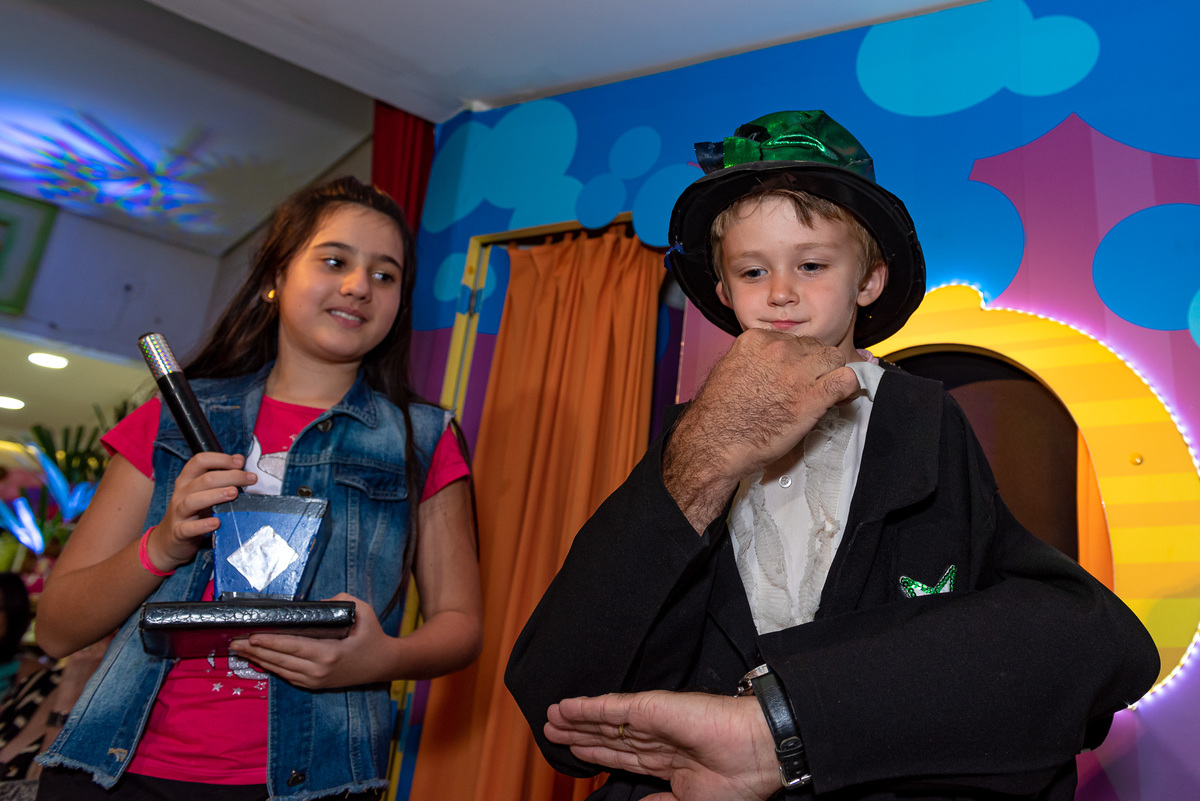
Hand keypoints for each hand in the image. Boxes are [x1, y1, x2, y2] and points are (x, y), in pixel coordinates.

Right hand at [147, 452, 256, 572]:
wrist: (168, 541)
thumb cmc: (192, 512)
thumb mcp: (203, 491)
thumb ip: (219, 475)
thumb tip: (239, 459)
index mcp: (187, 480)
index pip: (200, 461)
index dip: (220, 459)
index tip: (240, 462)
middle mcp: (181, 493)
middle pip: (204, 479)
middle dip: (230, 476)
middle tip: (251, 478)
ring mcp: (178, 513)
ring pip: (193, 500)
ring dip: (215, 495)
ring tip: (234, 493)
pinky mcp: (179, 532)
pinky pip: (188, 528)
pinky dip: (202, 525)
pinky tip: (217, 523)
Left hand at [229, 594, 396, 688]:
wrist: (384, 663)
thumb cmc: (373, 635)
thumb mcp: (362, 611)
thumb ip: (338, 602)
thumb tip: (314, 603)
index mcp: (330, 653)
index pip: (293, 646)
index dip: (270, 642)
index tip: (252, 635)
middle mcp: (319, 671)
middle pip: (281, 660)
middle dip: (256, 650)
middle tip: (234, 642)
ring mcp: (316, 681)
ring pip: (281, 670)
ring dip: (259, 660)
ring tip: (240, 650)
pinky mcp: (315, 685)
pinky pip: (287, 676)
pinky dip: (271, 668)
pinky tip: (259, 659)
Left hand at [546, 691, 779, 800]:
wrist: (756, 756)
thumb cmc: (736, 781)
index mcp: (668, 761)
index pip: (624, 756)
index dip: (597, 753)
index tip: (574, 751)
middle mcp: (657, 740)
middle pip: (609, 737)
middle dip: (579, 735)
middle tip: (552, 731)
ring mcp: (654, 722)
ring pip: (605, 721)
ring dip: (576, 720)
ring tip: (551, 718)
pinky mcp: (651, 708)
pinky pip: (612, 708)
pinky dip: (587, 707)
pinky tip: (566, 707)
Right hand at [665, 330, 858, 529]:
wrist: (715, 443)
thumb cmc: (718, 416)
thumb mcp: (730, 371)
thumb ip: (754, 361)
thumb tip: (771, 366)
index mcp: (756, 340)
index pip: (792, 340)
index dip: (798, 359)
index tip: (796, 374)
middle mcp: (779, 349)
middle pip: (815, 347)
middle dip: (815, 365)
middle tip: (811, 385)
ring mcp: (798, 370)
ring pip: (834, 358)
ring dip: (832, 374)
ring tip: (826, 392)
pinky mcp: (814, 395)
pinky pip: (846, 379)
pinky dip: (848, 389)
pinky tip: (841, 398)